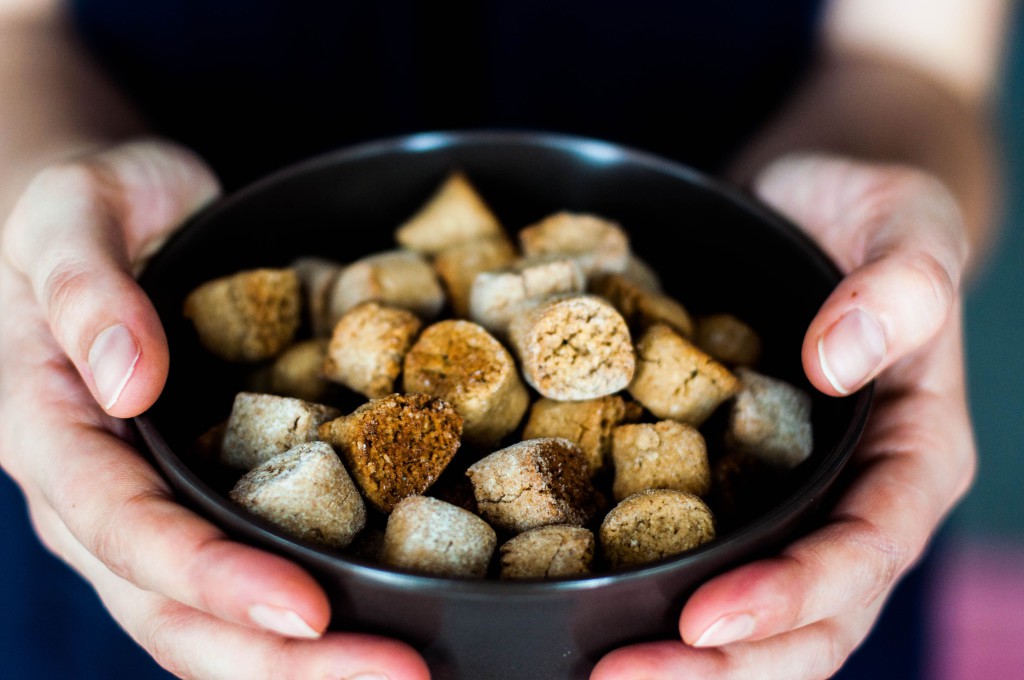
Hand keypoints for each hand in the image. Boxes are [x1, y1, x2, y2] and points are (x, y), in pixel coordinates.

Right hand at [0, 140, 428, 679]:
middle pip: (175, 609)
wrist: (115, 215)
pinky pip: (254, 566)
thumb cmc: (88, 206)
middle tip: (398, 678)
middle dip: (281, 662)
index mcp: (54, 433)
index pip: (127, 530)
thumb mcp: (73, 214)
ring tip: (406, 674)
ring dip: (307, 663)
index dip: (212, 578)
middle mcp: (103, 493)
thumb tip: (128, 380)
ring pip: (213, 617)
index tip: (306, 611)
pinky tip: (384, 626)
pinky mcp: (209, 490)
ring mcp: (157, 502)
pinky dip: (311, 615)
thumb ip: (88, 288)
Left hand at [592, 154, 975, 678]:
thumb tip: (838, 359)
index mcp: (910, 455)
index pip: (864, 550)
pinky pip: (697, 558)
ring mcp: (786, 501)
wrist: (797, 212)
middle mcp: (851, 499)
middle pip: (808, 619)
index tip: (707, 619)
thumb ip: (901, 283)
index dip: (794, 597)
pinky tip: (588, 618)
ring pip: (752, 616)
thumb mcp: (903, 222)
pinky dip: (652, 600)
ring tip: (594, 674)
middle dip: (723, 666)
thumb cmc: (862, 212)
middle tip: (618, 678)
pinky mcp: (724, 485)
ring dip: (684, 663)